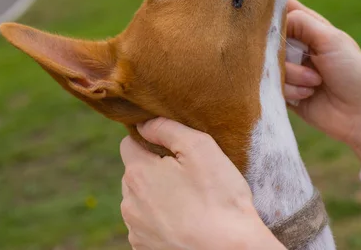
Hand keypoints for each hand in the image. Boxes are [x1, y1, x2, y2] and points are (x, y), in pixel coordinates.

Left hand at [120, 117, 283, 249]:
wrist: (231, 249)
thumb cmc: (220, 197)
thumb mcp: (201, 148)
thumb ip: (168, 128)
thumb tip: (144, 123)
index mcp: (138, 174)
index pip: (129, 143)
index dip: (151, 140)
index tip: (173, 149)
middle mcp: (129, 203)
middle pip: (135, 173)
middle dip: (155, 169)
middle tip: (187, 175)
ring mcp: (136, 230)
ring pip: (141, 200)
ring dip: (157, 196)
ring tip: (190, 200)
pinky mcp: (144, 249)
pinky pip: (147, 225)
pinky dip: (161, 220)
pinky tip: (186, 220)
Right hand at [284, 0, 360, 176]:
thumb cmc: (353, 73)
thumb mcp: (331, 40)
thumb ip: (301, 22)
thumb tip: (273, 19)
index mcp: (310, 27)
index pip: (282, 8)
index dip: (270, 9)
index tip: (267, 18)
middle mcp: (297, 46)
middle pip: (268, 37)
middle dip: (283, 50)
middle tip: (304, 57)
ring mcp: (290, 69)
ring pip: (269, 63)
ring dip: (293, 74)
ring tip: (316, 82)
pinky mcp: (285, 92)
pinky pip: (271, 85)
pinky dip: (291, 90)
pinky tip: (309, 95)